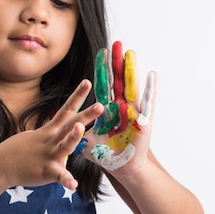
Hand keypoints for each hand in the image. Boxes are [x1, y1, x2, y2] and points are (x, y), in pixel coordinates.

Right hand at [0, 80, 101, 189]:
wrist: (0, 166)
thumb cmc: (18, 152)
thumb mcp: (36, 137)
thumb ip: (53, 136)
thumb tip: (63, 137)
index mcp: (50, 131)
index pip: (66, 110)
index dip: (77, 96)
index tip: (88, 82)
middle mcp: (51, 140)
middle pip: (71, 125)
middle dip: (86, 115)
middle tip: (101, 106)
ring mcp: (49, 155)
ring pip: (64, 146)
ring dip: (73, 137)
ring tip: (80, 128)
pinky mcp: (46, 171)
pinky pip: (58, 176)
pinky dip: (66, 180)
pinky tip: (73, 184)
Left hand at [75, 41, 155, 170]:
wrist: (123, 169)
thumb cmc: (108, 156)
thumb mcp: (88, 143)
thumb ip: (77, 134)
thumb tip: (63, 128)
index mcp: (108, 110)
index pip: (105, 85)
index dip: (103, 69)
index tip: (101, 52)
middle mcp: (121, 107)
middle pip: (119, 80)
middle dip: (117, 62)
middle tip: (116, 43)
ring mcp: (134, 112)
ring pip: (132, 86)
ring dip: (131, 70)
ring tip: (130, 53)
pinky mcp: (144, 121)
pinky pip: (147, 102)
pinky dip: (149, 89)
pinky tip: (151, 75)